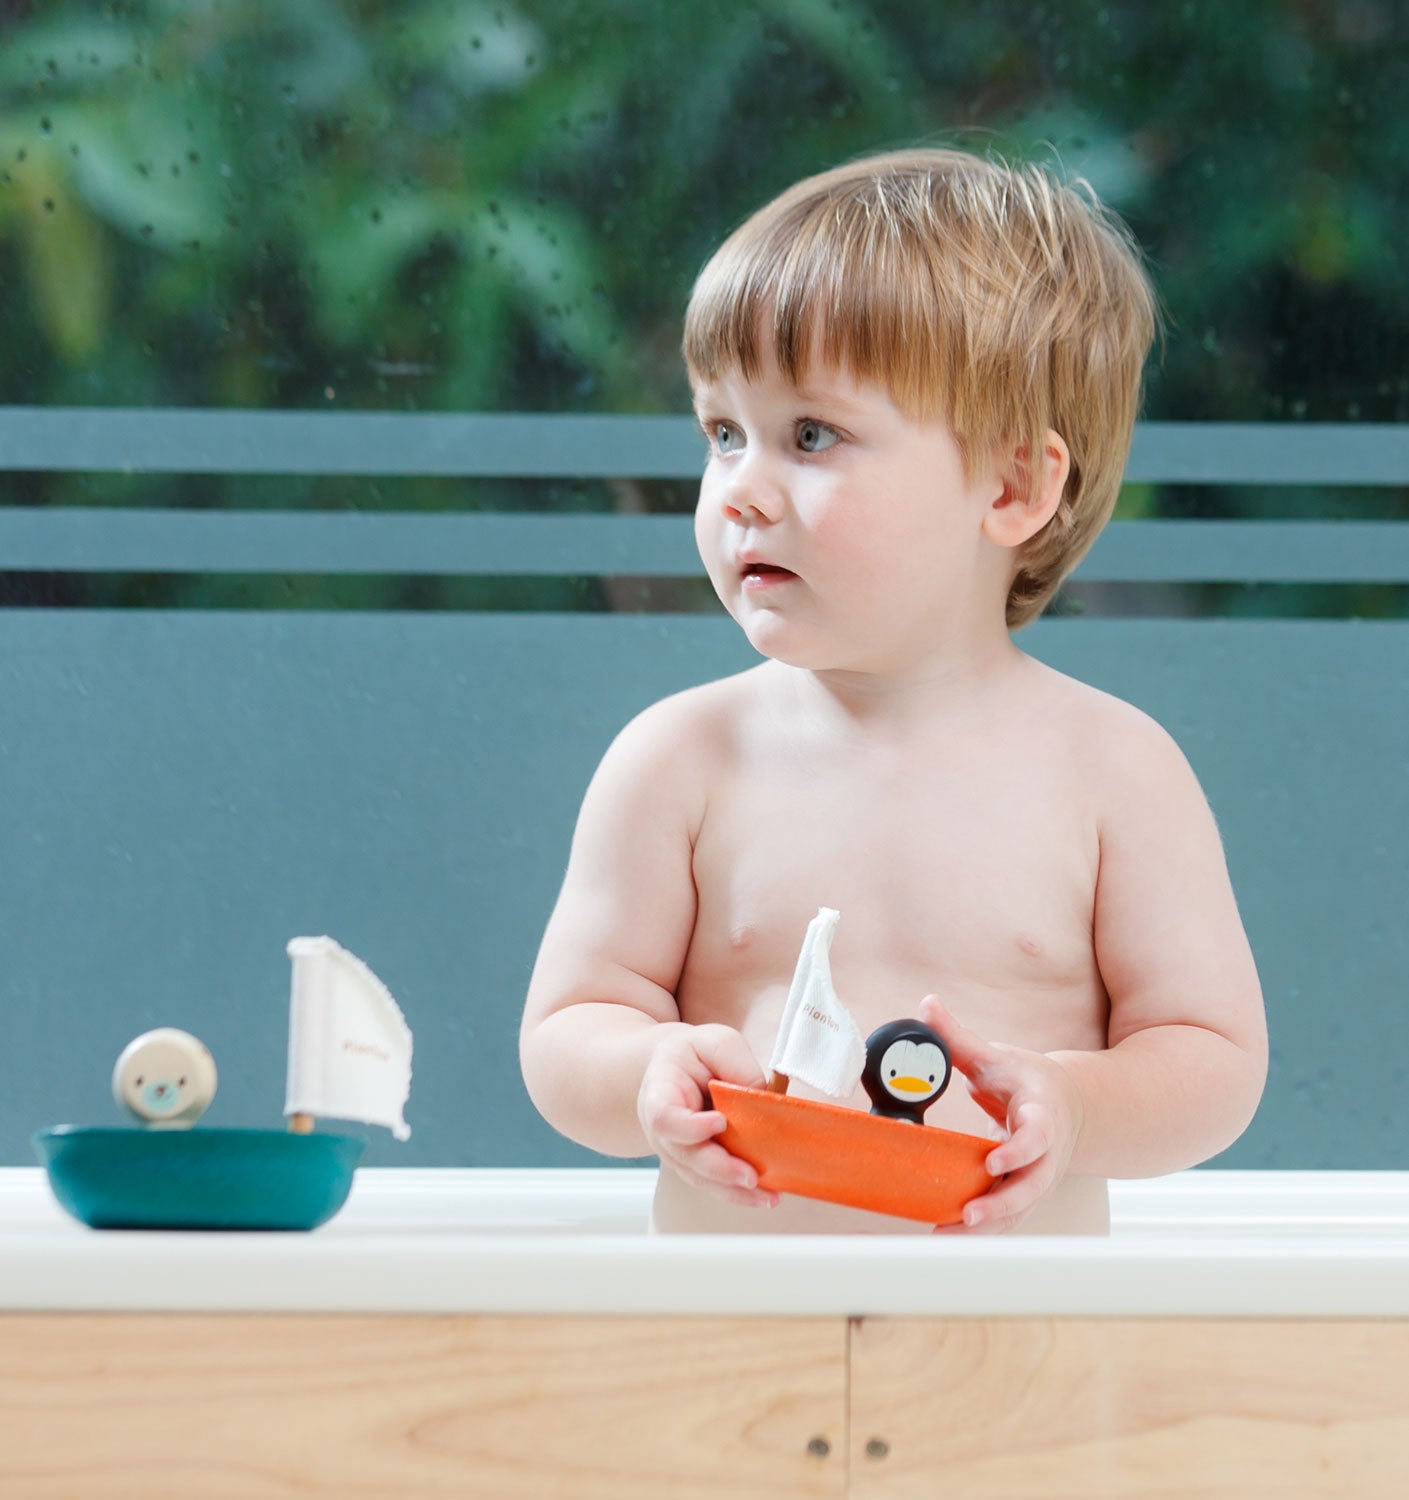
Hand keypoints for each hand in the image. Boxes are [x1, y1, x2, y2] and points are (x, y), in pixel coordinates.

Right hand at [637, 1024, 779, 1208]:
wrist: (675, 1070)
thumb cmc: (694, 1055)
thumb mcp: (714, 1041)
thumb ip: (736, 1062)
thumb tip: (760, 1097)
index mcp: (659, 1093)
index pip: (664, 1117)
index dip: (689, 1127)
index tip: (719, 1122)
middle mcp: (663, 1130)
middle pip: (685, 1156)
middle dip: (720, 1169)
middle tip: (750, 1176)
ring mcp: (676, 1151)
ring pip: (700, 1177)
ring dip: (734, 1190)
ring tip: (767, 1196)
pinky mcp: (695, 1164)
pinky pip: (713, 1183)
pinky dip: (737, 1192)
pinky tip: (764, 1195)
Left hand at [919, 995, 1084, 1233]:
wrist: (1067, 1106)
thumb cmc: (1027, 1081)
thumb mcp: (996, 1057)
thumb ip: (959, 1037)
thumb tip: (926, 1004)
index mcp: (1042, 1115)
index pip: (1038, 1136)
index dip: (1018, 1151)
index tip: (992, 1162)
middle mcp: (1046, 1153)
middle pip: (1032, 1186)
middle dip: (1002, 1203)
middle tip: (969, 1215)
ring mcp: (1038, 1177)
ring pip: (1019, 1209)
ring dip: (987, 1225)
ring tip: (947, 1233)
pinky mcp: (1024, 1193)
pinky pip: (1007, 1216)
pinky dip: (982, 1230)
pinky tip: (948, 1233)